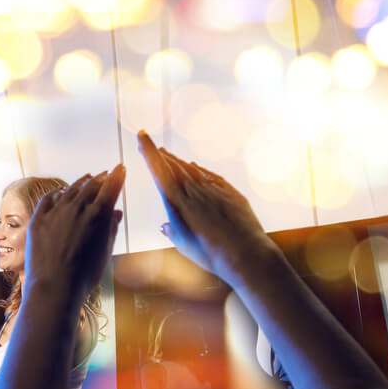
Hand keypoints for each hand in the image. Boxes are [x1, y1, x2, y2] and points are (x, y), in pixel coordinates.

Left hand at [25, 166, 124, 305]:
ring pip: (71, 189)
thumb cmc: (84, 275)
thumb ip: (111, 228)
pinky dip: (58, 193)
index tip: (120, 169)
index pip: (111, 186)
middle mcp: (77, 207)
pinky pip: (49, 199)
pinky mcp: (38, 219)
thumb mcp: (104, 251)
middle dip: (100, 178)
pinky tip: (61, 193)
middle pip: (91, 185)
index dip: (117, 176)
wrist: (54, 288)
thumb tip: (115, 211)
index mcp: (98, 214)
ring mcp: (56, 212)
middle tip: (105, 175)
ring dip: (81, 183)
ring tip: (87, 179)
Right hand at [138, 131, 272, 280]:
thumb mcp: (184, 245)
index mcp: (177, 201)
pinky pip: (209, 175)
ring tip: (166, 155)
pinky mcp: (229, 191)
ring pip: (190, 168)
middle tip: (148, 142)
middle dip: (159, 153)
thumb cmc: (210, 253)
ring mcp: (213, 188)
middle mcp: (194, 189)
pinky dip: (198, 169)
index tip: (142, 135)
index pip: (159, 169)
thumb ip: (172, 232)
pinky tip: (194, 167)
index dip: (149, 151)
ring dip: (176, 160)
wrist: (245, 253)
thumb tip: (163, 226)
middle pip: (173, 164)